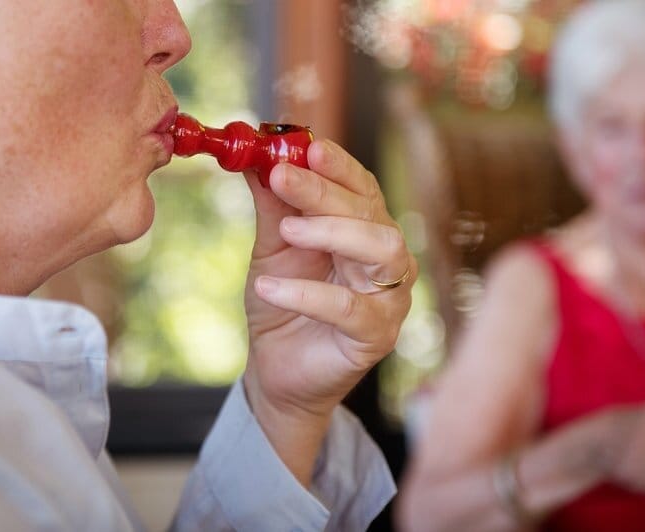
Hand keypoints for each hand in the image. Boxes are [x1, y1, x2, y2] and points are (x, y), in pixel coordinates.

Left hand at [241, 139, 415, 483]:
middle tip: (282, 175)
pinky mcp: (377, 335)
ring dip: (332, 232)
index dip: (337, 163)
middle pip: (370, 213)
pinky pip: (350, 309)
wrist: (277, 368)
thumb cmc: (282, 305)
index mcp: (364, 230)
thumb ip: (273, 205)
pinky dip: (309, 294)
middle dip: (326, 191)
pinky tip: (269, 288)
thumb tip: (255, 154)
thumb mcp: (272, 249)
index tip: (303, 144)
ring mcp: (389, 297)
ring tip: (286, 230)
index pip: (361, 187)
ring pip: (380, 250)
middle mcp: (387, 258)